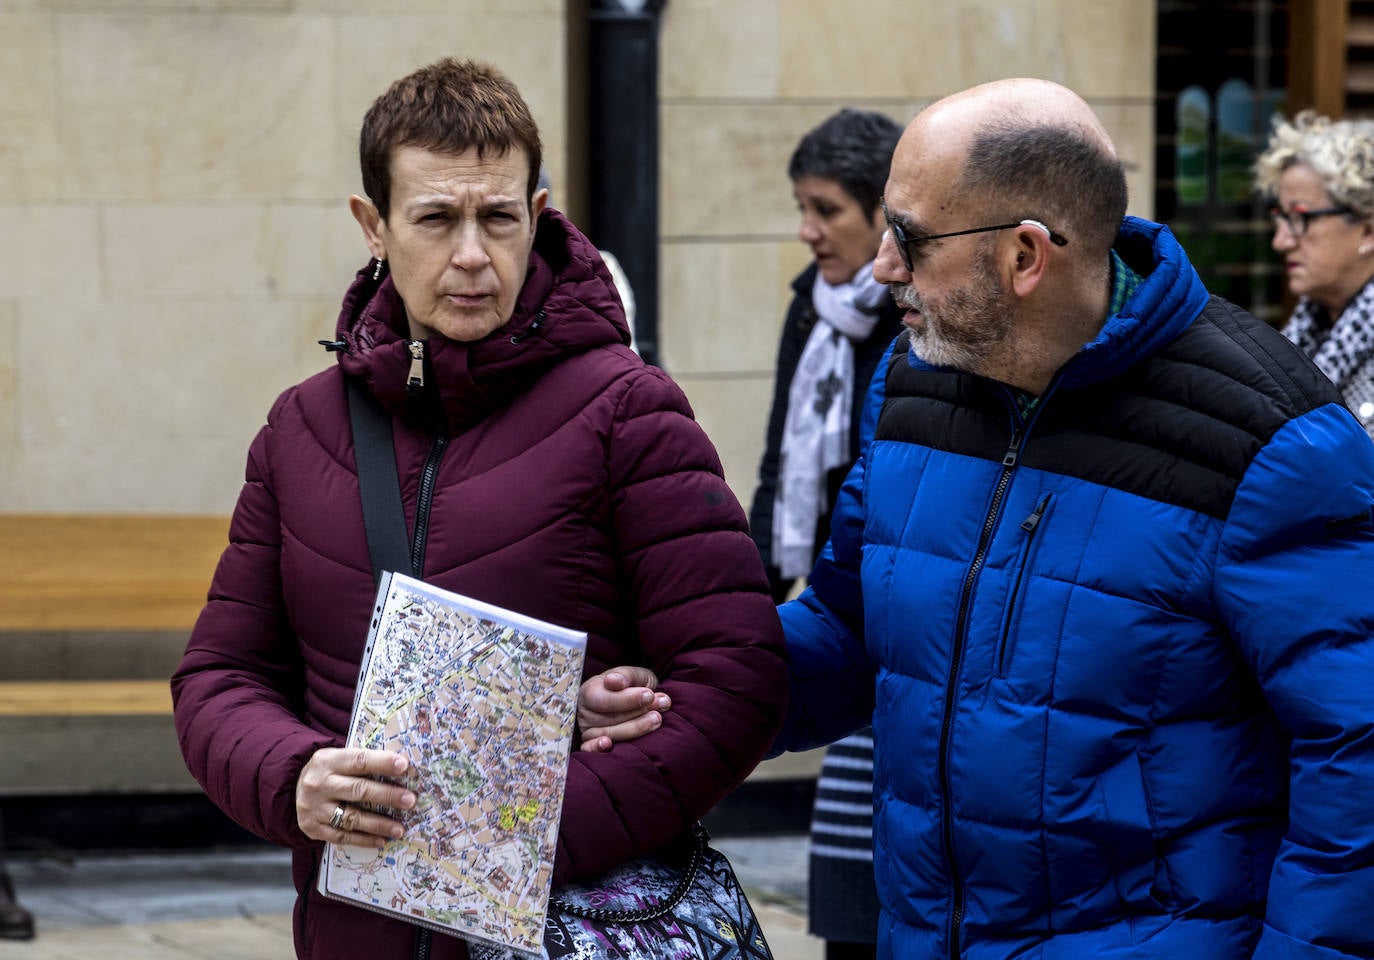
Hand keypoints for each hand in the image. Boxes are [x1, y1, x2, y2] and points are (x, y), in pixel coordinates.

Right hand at [295, 747, 416, 847]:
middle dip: (386, 796)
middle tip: (410, 800)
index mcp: (328, 761)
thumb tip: (403, 767)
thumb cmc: (330, 771)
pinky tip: (382, 840)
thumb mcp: (340, 759)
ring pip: (351, 818)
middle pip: (357, 790)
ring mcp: (314, 808)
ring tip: (400, 828)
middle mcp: (318, 784)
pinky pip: (342, 836)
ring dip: (379, 824)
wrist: (294, 788)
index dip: (382, 763)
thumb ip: (365, 762)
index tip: (404, 766)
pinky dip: (364, 840)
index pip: (358, 761)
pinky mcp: (313, 828)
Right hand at [577, 666, 671, 751]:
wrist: (632, 701)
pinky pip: (589, 749)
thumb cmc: (630, 687)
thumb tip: (616, 681)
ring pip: (608, 733)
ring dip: (635, 728)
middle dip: (637, 712)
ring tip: (657, 719)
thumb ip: (627, 676)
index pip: (604, 699)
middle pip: (609, 717)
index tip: (649, 695)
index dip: (627, 699)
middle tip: (660, 706)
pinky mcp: (590, 746)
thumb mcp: (632, 676)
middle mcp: (585, 712)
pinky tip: (608, 744)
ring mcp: (587, 730)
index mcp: (590, 691)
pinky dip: (596, 748)